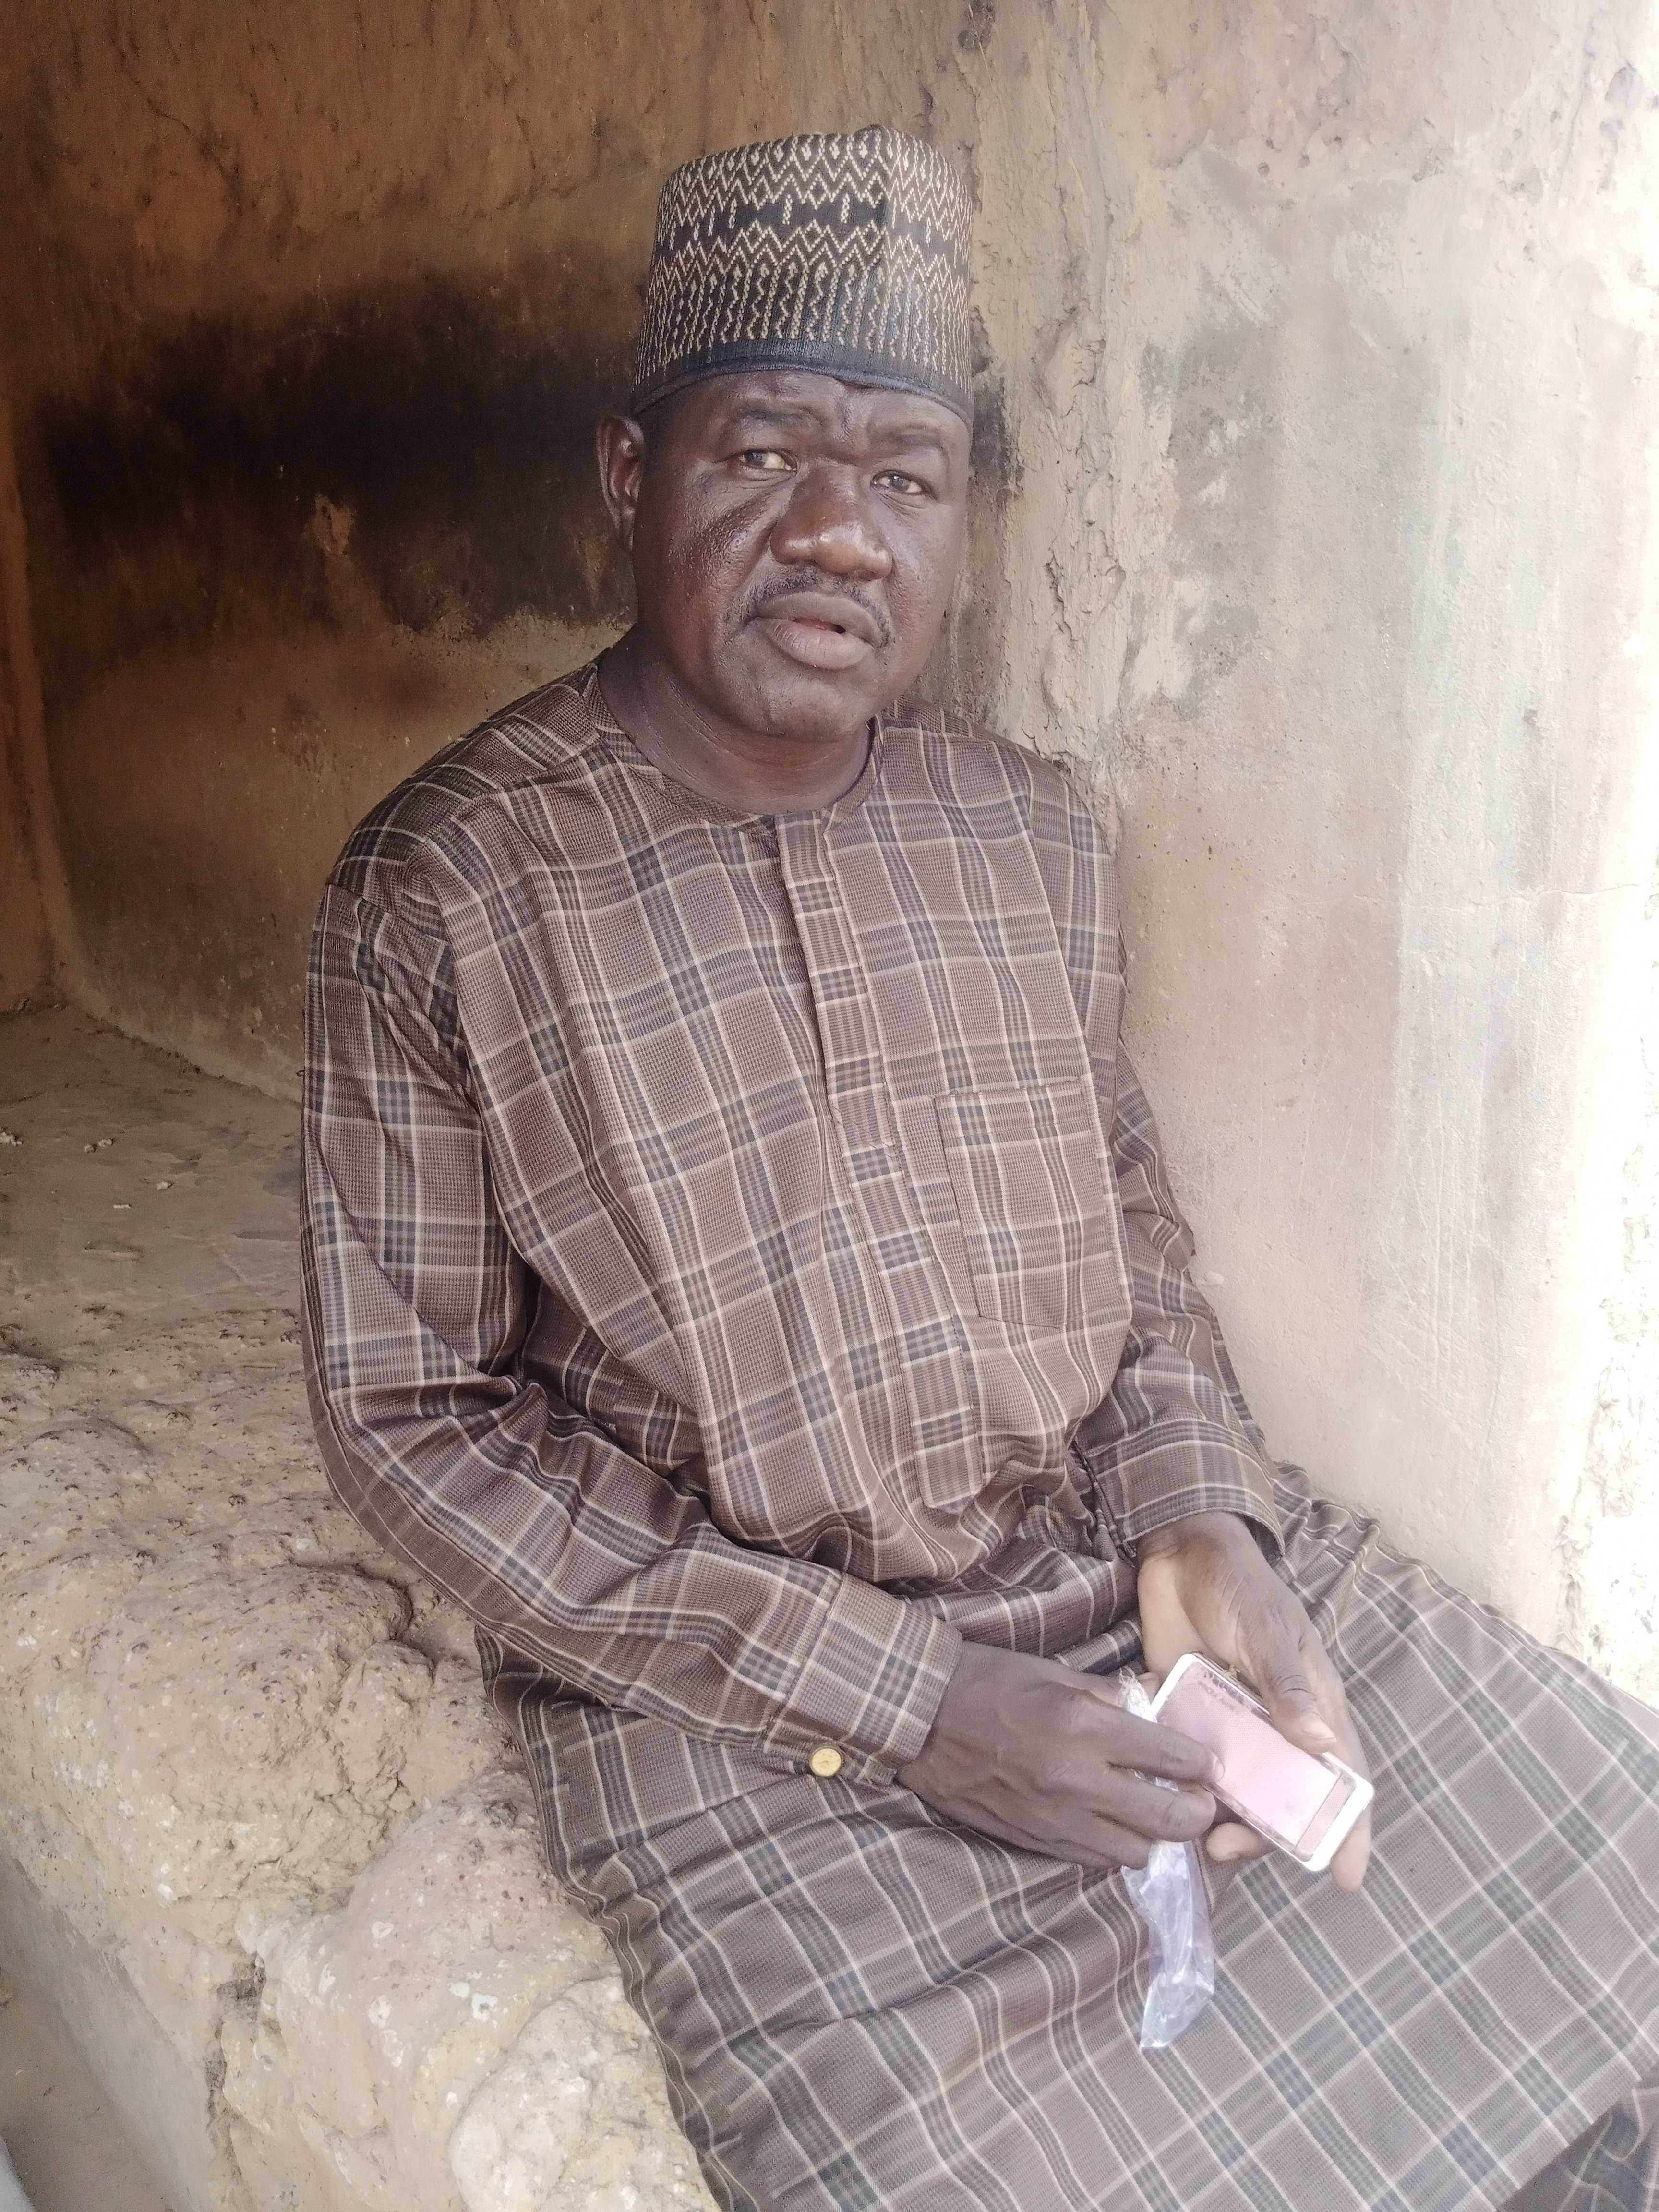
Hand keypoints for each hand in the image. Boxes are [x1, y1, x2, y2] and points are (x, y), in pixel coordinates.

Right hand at [895, 1639, 1220, 1870]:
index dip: (1201, 1765)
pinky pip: (1094, 1859)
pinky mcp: (1034, 1841)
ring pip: (1135, 1853)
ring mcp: (1055, 1818)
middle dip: (1196, 1814)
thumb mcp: (1055, 1672)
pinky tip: (1110, 1824)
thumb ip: (1109, 1696)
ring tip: (1151, 1814)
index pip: (1170, 1759)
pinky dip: (1112, 1846)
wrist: (920, 1717)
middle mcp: (1076, 1780)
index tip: (1208, 1764)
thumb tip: (1154, 1705)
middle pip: (1166, 1821)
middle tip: (1200, 1801)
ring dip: (1152, 1836)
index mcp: (1083, 1726)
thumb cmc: (989, 1682)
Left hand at [1136, 1512, 1370, 1889]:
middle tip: (1228, 1848)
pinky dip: (1183, 1793)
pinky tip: (1161, 1813)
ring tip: (1194, 1840)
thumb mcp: (1267, 1631)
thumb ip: (1288, 1685)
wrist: (1178, 1553)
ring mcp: (1231, 1725)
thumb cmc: (1238, 1586)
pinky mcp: (1189, 1717)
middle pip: (1283, 1797)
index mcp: (1312, 1705)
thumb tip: (1322, 1742)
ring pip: (1236, 1791)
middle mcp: (1276, 1724)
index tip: (1346, 1879)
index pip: (1341, 1774)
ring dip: (1222, 1820)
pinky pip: (1192, 1768)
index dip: (1348, 1827)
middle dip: (1265, 1834)